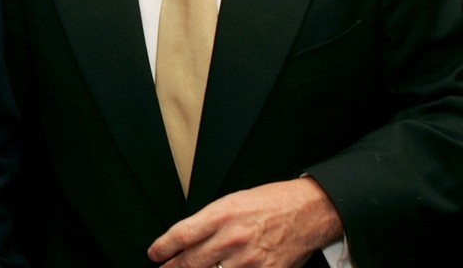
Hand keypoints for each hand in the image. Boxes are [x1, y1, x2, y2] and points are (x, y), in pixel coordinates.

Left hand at [147, 178, 342, 267]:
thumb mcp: (234, 201)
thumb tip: (188, 240)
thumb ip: (210, 222)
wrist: (308, 210)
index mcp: (222, 214)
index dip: (163, 248)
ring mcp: (249, 260)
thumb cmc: (272, 203)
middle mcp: (232, 238)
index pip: (181, 235)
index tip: (154, 254)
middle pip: (190, 261)